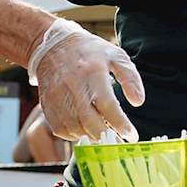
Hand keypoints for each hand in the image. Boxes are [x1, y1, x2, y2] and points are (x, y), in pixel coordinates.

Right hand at [28, 20, 144, 141]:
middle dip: (107, 135)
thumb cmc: (90, 52)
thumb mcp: (116, 57)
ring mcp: (57, 98)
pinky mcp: (47, 105)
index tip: (132, 135)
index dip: (121, 124)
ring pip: (75, 128)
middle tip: (119, 139)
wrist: (52, 46)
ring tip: (105, 133)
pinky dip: (75, 135)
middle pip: (90, 122)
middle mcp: (73, 87)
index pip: (108, 106)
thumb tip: (138, 102)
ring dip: (91, 136)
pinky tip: (86, 129)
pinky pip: (60, 129)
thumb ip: (130, 79)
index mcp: (92, 73)